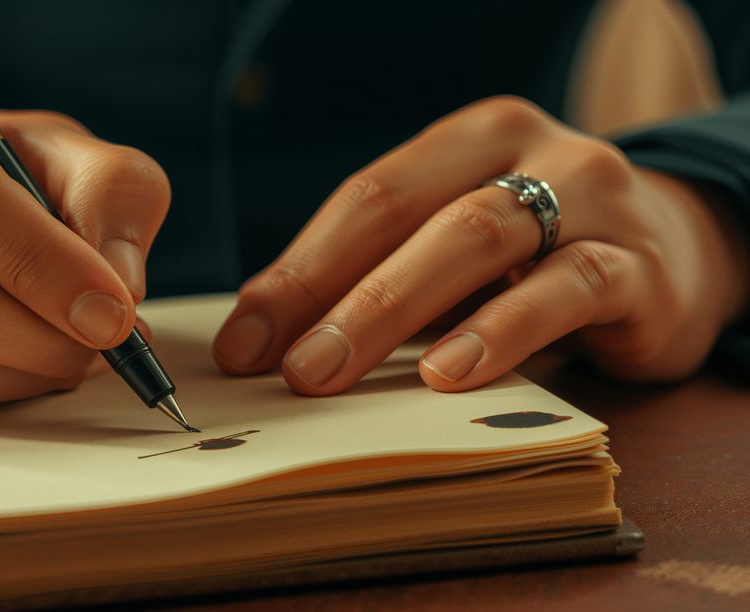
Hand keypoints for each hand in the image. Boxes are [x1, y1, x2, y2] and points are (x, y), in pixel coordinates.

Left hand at [213, 96, 749, 393]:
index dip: (297, 270)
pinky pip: (565, 289)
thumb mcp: (457, 254)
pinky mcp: (637, 264)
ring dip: (391, 307)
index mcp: (466, 141)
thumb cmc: (538, 259)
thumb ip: (387, 276)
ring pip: (476, 237)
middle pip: (407, 213)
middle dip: (330, 292)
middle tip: (281, 366)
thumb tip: (276, 341)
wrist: (679, 252)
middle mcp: (525, 152)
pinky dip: (500, 330)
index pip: (364, 199)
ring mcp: (588, 198)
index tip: (243, 341)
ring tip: (333, 370)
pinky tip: (450, 373)